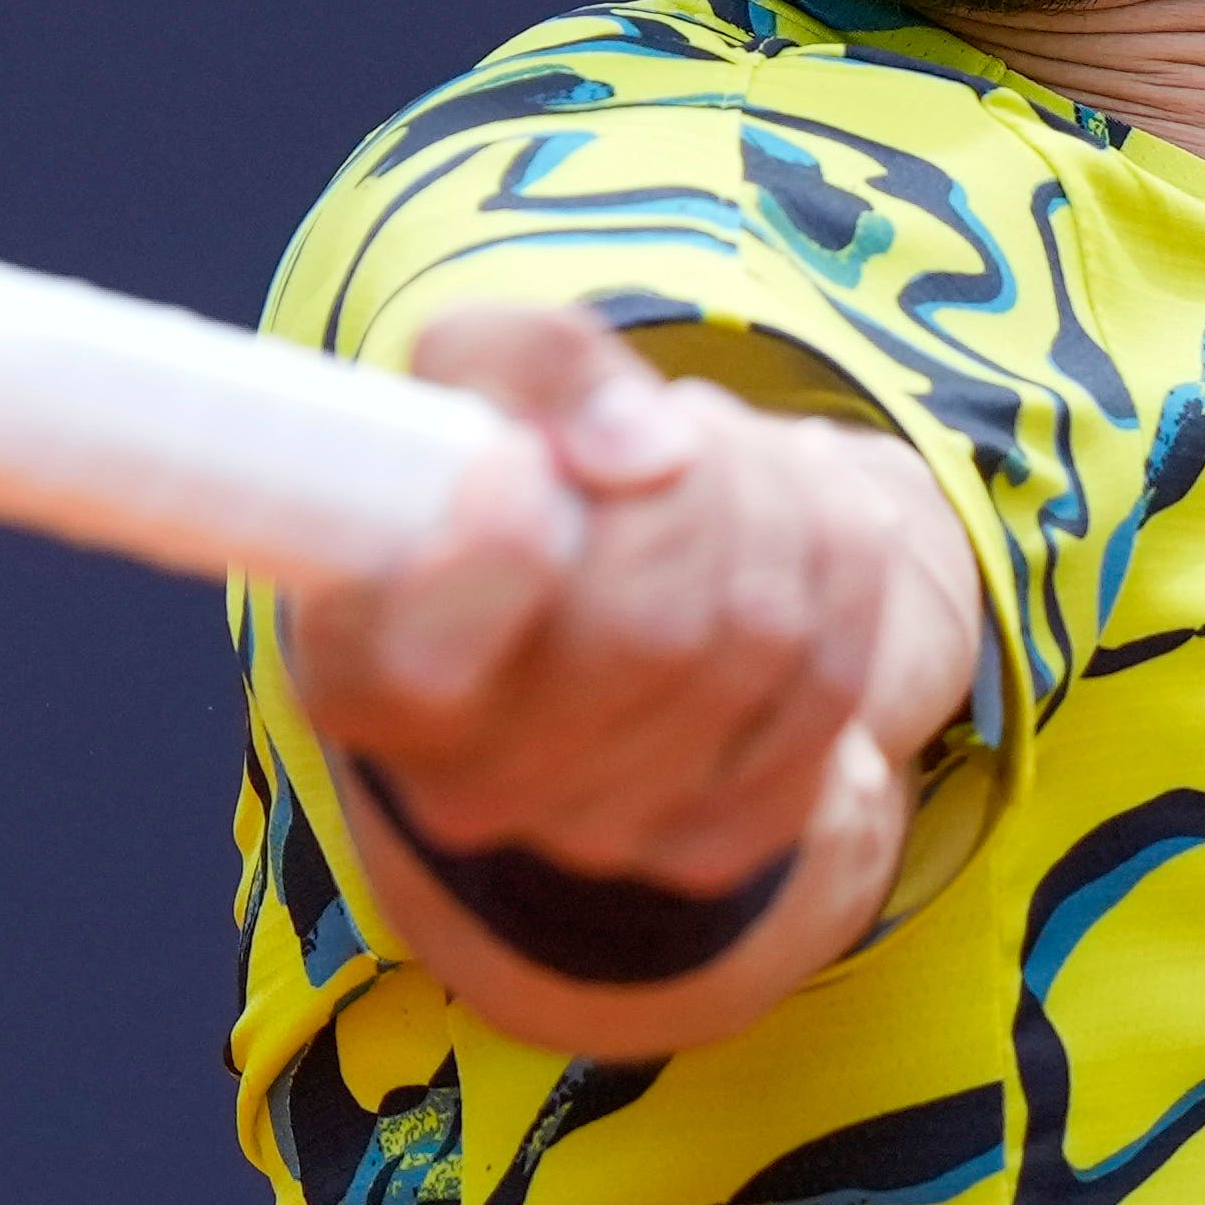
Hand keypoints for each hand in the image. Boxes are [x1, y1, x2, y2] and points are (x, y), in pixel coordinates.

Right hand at [289, 302, 974, 914]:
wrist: (570, 606)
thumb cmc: (498, 474)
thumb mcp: (466, 380)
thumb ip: (530, 364)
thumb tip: (649, 449)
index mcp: (364, 681)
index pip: (432, 654)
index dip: (500, 544)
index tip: (520, 459)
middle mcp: (472, 788)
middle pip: (648, 630)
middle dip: (697, 485)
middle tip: (675, 426)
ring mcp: (602, 831)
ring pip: (762, 638)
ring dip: (772, 500)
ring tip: (725, 459)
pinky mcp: (716, 840)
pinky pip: (839, 672)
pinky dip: (838, 559)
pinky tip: (791, 518)